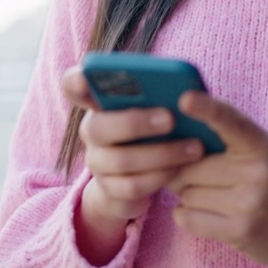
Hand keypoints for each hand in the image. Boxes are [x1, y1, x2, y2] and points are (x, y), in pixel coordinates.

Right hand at [60, 67, 205, 252]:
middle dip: (135, 123)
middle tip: (171, 118)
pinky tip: (182, 168)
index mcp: (98, 102)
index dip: (76, 81)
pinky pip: (133, 186)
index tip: (87, 76)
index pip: (72, 86)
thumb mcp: (154, 108)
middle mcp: (91, 131)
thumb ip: (159, 94)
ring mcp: (97, 162)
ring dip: (162, 153)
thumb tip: (185, 88)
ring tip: (194, 147)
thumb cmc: (154, 128)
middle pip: (97, 127)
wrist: (140, 176)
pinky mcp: (109, 190)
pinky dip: (161, 176)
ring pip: (122, 160)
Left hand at [165, 91, 267, 266]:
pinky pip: (187, 218)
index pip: (230, 121)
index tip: (185, 98)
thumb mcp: (258, 153)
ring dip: (190, 198)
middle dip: (185, 175)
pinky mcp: (240, 231)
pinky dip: (187, 217)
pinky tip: (209, 216)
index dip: (207, 108)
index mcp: (260, 145)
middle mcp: (258, 171)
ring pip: (186, 194)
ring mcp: (250, 202)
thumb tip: (172, 136)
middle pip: (190, 167)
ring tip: (217, 201)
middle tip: (207, 182)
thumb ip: (225, 138)